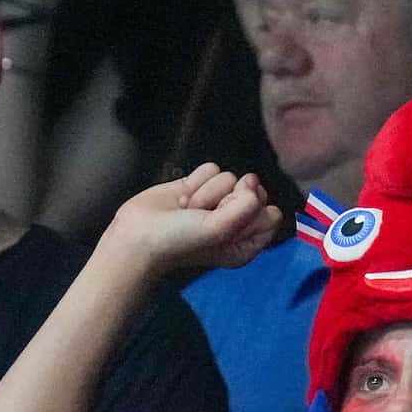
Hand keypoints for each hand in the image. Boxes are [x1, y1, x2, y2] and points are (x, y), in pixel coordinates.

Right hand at [98, 164, 281, 279]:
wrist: (139, 234)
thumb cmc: (179, 242)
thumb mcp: (219, 231)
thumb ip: (244, 209)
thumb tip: (253, 185)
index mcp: (247, 242)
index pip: (272, 215)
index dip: (254, 209)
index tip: (230, 215)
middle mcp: (236, 222)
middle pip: (254, 191)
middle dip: (228, 198)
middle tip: (206, 213)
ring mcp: (217, 202)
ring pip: (230, 177)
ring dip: (206, 192)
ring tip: (189, 211)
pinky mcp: (199, 186)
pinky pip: (211, 169)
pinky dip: (195, 181)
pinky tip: (182, 199)